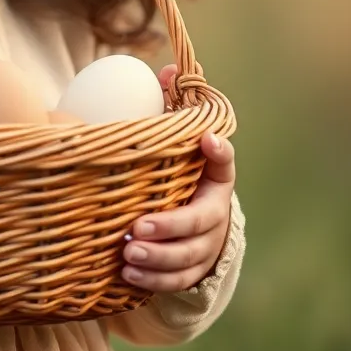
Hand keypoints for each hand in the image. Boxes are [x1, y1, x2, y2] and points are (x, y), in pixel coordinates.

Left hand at [121, 64, 235, 292]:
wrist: (196, 227)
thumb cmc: (178, 176)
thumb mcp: (177, 145)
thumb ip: (173, 109)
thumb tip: (167, 69)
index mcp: (214, 179)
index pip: (223, 163)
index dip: (218, 151)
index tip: (205, 138)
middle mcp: (214, 212)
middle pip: (200, 222)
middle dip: (169, 227)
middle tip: (136, 228)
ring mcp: (205, 246)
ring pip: (188, 257)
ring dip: (157, 259)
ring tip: (127, 254)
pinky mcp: (191, 270)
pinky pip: (176, 281)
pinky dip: (153, 281)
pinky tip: (128, 276)